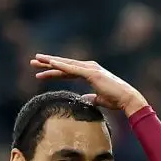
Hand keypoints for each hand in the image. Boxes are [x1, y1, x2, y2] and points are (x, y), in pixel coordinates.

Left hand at [30, 54, 148, 115]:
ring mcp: (90, 69)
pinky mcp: (91, 73)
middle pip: (63, 65)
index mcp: (89, 73)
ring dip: (50, 62)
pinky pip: (72, 69)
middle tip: (33, 62)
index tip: (41, 73)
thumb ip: (90, 98)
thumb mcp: (99, 99)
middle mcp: (88, 67)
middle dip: (47, 64)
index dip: (54, 72)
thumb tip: (84, 99)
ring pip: (65, 65)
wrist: (127, 99)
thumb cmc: (115, 100)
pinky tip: (51, 64)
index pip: (67, 71)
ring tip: (36, 60)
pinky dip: (61, 66)